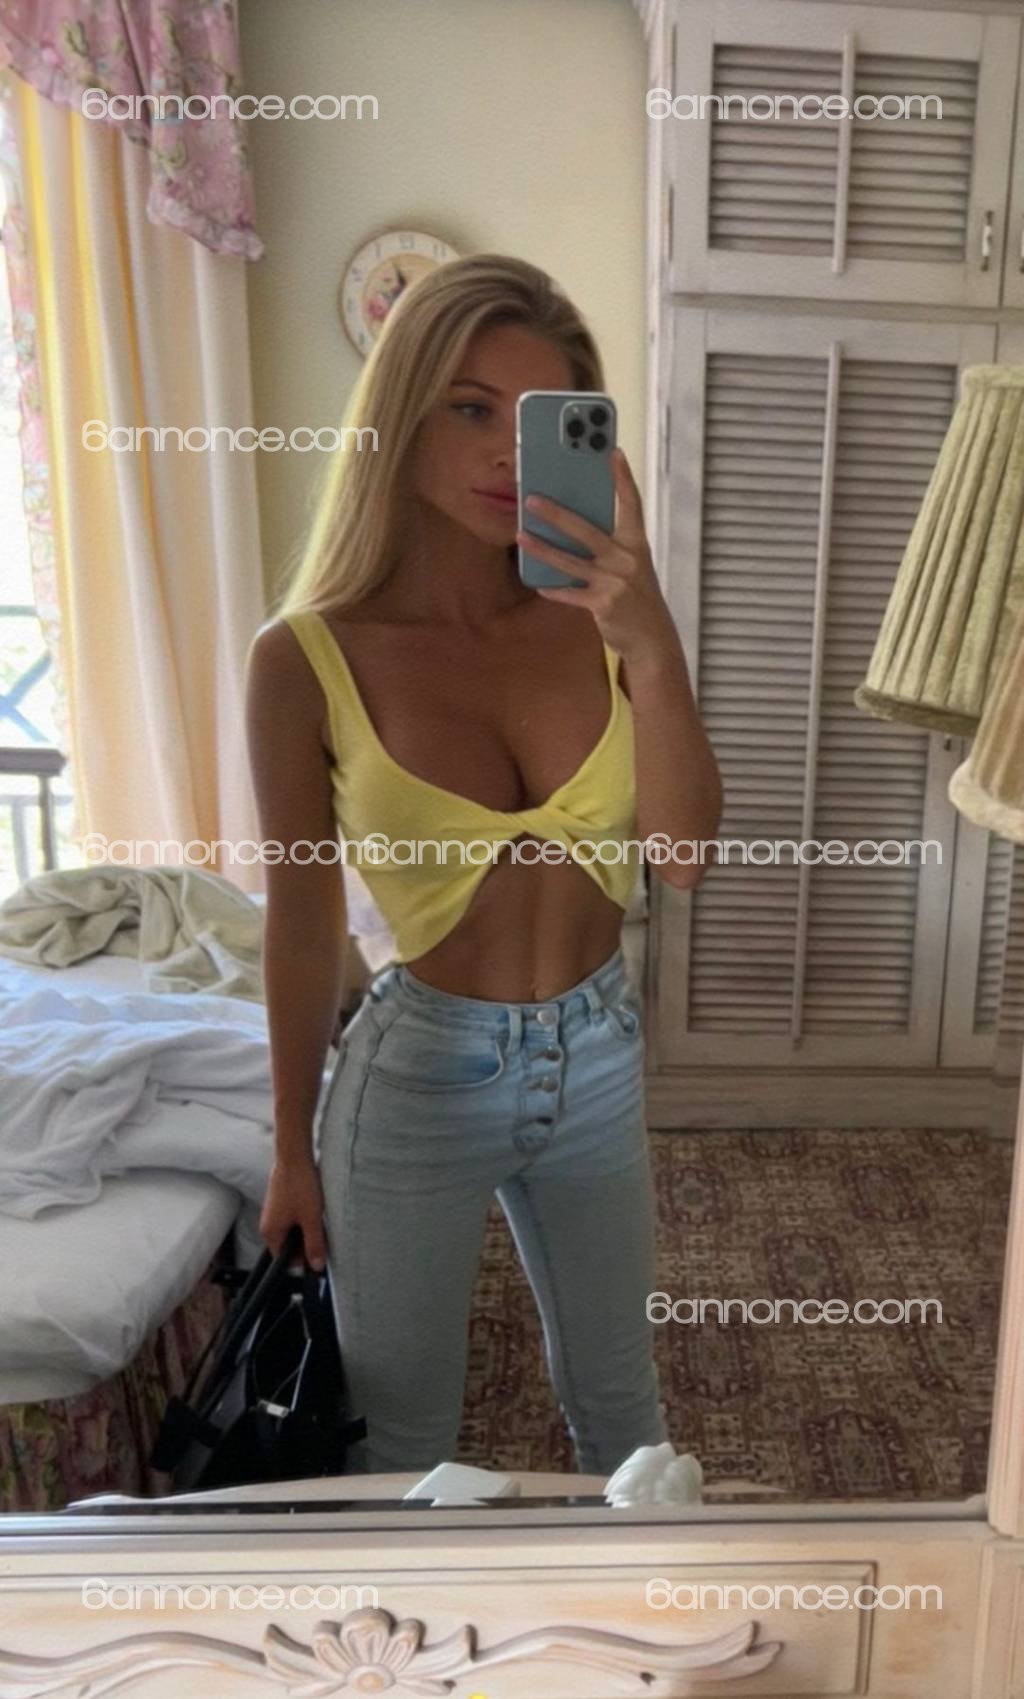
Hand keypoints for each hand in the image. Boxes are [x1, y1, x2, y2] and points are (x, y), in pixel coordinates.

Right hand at [260, 1153, 327, 1270]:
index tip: (318, 1254)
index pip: (285, 1260)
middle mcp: (268, 1226)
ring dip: (306, 1229)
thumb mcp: (311, 1219)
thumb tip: (317, 1266)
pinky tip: (314, 1208)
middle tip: (322, 1233)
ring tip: (317, 1217)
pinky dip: (304, 1218)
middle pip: (289, 1246)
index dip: (303, 1260)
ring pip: (292, 1231)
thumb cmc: (300, 1186)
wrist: (294, 1156)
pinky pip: (292, 1219)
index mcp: (271, 1234)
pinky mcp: (279, 1203)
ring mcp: (273, 1214)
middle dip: (306, 1243)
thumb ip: (314, 1245)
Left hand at [516, 447, 679, 666]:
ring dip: (542, 548)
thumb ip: (610, 544)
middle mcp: (627, 558)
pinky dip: (554, 589)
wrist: (652, 638)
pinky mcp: (603, 604)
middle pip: (586, 530)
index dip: (622, 477)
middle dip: (556, 514)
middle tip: (531, 498)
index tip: (612, 451)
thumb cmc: (636, 595)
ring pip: (570, 561)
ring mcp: (614, 582)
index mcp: (636, 543)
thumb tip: (574, 524)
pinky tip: (538, 583)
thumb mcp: (631, 565)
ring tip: (519, 535)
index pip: (631, 503)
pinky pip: (571, 594)